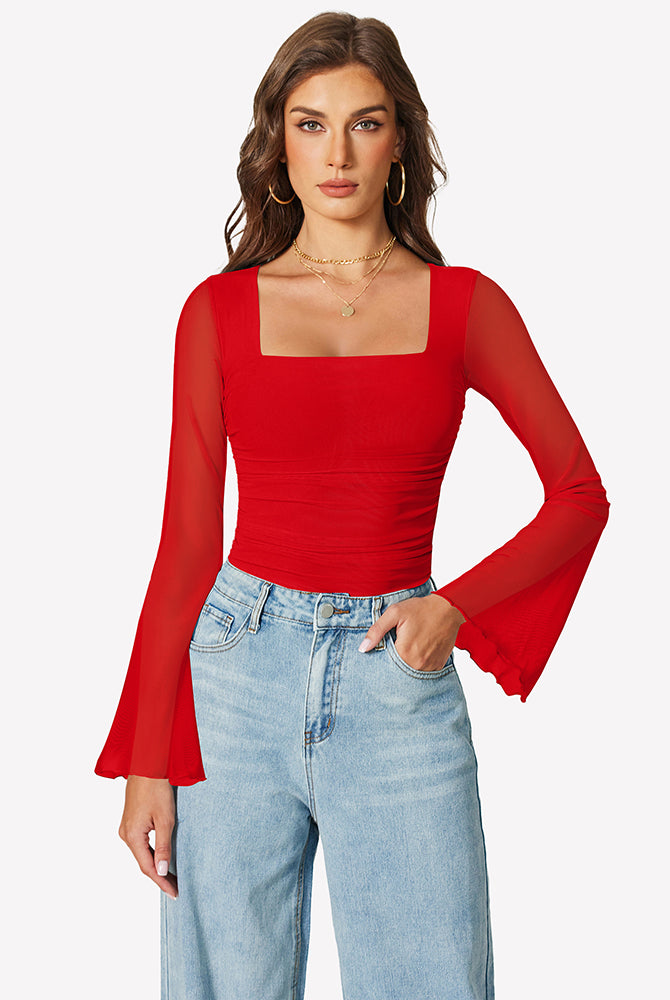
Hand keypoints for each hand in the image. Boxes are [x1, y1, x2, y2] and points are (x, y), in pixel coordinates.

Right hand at [118, 775, 178, 898]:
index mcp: (132, 836)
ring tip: (172, 878)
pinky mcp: (131, 822)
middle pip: (143, 863)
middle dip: (159, 877)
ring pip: (142, 854)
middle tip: (177, 888)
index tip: (175, 893)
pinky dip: (151, 854)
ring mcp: (127, 828)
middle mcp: (125, 835)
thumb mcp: (165, 819)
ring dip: (156, 866)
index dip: (161, 882)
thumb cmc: (157, 788)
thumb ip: (163, 846)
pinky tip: (162, 859)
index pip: (147, 867)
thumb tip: (160, 872)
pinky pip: (141, 844)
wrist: (147, 765)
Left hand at [358, 592, 465, 671]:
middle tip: (399, 646)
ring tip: (410, 647)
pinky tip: (419, 651)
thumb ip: (376, 630)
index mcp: (405, 652)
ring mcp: (429, 666)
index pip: (386, 664)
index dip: (383, 659)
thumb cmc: (420, 609)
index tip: (384, 651)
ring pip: (411, 672)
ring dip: (407, 664)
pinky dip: (419, 664)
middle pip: (398, 670)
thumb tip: (363, 648)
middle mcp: (418, 664)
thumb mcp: (395, 613)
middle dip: (394, 662)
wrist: (448, 609)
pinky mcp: (438, 665)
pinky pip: (424, 670)